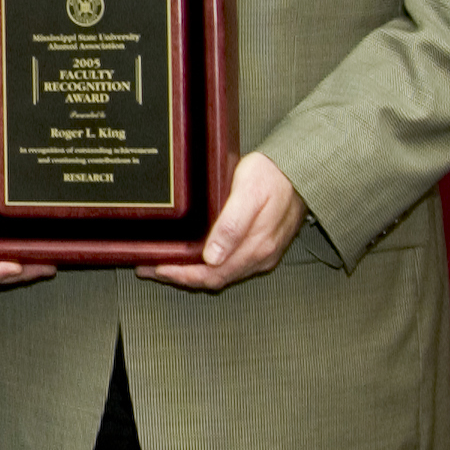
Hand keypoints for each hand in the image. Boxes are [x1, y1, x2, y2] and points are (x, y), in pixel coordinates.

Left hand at [146, 152, 305, 290]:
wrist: (299, 170)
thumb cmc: (271, 176)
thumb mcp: (247, 194)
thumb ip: (231, 226)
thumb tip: (211, 257)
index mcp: (256, 247)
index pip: (212, 275)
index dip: (182, 276)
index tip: (157, 269)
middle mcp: (260, 257)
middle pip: (214, 279)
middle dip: (180, 277)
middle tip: (150, 269)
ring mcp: (262, 255)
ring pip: (222, 275)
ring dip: (193, 273)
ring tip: (164, 265)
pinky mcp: (262, 248)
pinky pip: (232, 266)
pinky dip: (208, 267)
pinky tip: (193, 258)